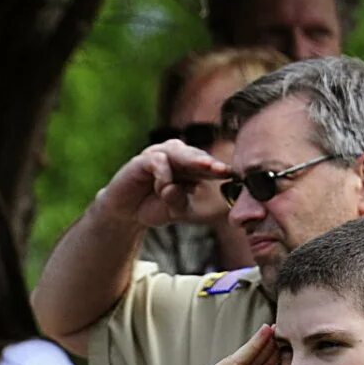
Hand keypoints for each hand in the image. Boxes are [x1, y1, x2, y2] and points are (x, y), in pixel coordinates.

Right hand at [95, 139, 230, 228]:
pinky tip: (164, 188)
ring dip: (193, 161)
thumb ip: (181, 201)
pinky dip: (164, 174)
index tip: (235, 177)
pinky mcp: (141, 160)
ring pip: (180, 153)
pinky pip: (157, 161)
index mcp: (191, 169)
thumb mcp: (175, 209)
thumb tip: (184, 188)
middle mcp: (177, 158)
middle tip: (224, 170)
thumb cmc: (156, 207)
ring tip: (206, 168)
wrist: (127, 211)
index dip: (221, 172)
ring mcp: (159, 156)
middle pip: (198, 157)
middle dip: (211, 163)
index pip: (209, 168)